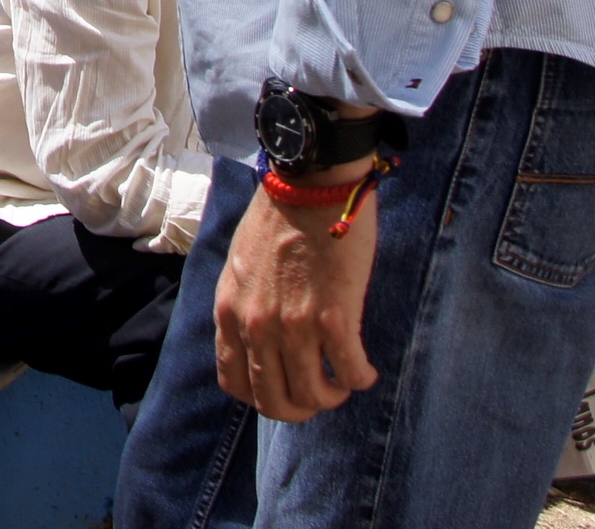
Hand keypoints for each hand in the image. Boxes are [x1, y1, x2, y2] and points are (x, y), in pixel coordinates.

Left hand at [213, 175, 379, 420]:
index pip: (234, 383)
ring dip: (333, 396)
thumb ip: (245, 306)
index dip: (261, 397)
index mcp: (229, 311)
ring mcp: (294, 326)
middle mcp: (256, 326)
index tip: (282, 390)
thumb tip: (260, 341)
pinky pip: (350, 374)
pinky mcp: (333, 320)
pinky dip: (360, 378)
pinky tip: (365, 368)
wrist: (309, 185)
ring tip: (344, 381)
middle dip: (300, 409)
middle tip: (320, 395)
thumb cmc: (279, 218)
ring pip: (314, 396)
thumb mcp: (241, 266)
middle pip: (275, 402)